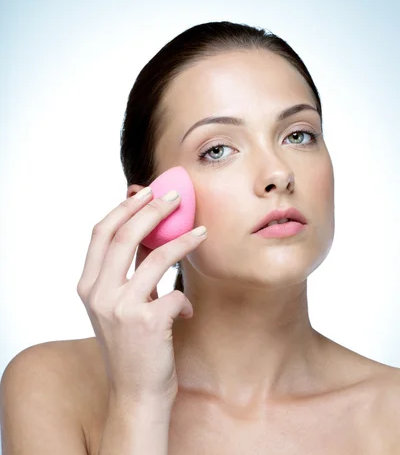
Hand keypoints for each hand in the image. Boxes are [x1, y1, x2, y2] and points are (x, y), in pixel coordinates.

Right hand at [77, 188, 206, 406]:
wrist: (136, 395)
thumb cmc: (132, 345)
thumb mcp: (120, 304)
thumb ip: (130, 268)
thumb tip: (147, 228)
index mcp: (88, 285)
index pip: (101, 232)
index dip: (123, 207)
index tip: (145, 191)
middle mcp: (98, 294)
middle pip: (124, 235)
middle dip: (152, 209)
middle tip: (176, 196)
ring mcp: (120, 308)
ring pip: (155, 257)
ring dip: (183, 240)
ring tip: (201, 231)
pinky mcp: (146, 323)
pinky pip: (175, 293)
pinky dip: (185, 299)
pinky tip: (188, 310)